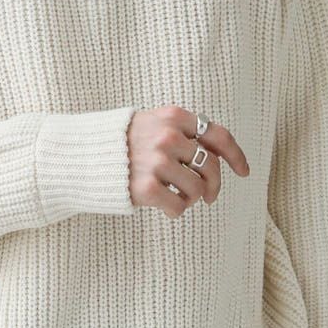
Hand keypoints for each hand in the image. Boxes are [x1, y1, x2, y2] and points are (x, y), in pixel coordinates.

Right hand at [126, 105, 248, 217]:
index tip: (243, 172)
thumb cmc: (124, 142)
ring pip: (197, 189)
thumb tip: (223, 157)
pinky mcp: (146, 187)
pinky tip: (165, 206)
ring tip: (177, 197)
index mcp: (174, 117)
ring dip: (191, 198)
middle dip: (214, 186)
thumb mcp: (154, 123)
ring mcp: (157, 161)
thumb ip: (185, 132)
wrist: (83, 156)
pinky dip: (176, 211)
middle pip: (211, 167)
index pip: (218, 136)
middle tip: (208, 197)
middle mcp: (169, 136)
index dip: (236, 156)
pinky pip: (179, 207)